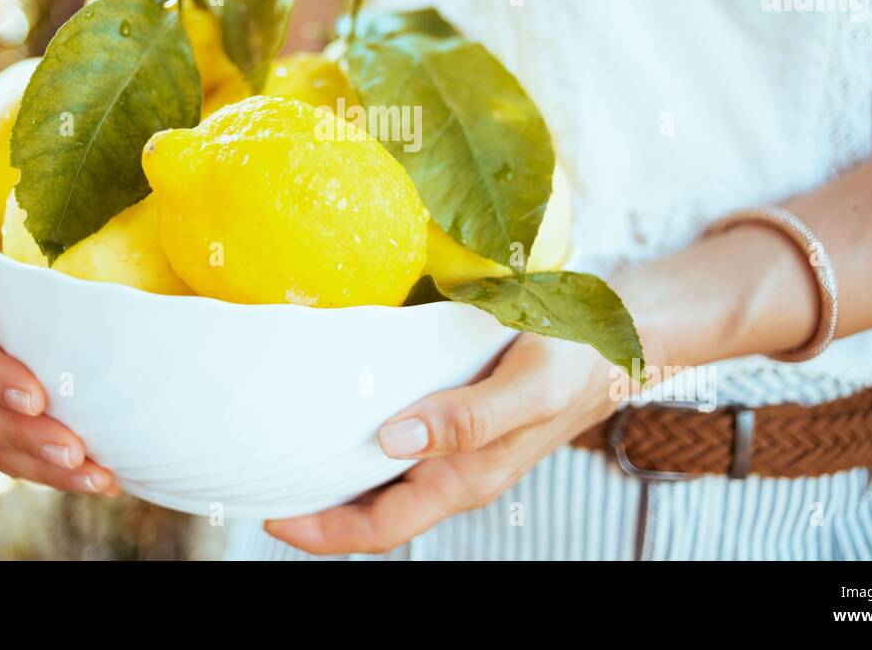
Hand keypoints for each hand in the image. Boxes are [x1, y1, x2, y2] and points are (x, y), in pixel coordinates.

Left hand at [265, 332, 622, 554]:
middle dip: (317, 514)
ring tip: (282, 459)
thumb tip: (391, 438)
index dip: (325, 532)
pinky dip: (361, 449)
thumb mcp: (528, 383)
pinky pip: (400, 455)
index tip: (271, 514)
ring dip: (335, 482)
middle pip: (373, 515)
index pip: (382, 527)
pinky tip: (338, 422)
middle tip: (258, 485)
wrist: (614, 340)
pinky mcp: (458, 427)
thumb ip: (467, 418)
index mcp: (467, 477)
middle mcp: (455, 474)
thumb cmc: (574, 358)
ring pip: (383, 486)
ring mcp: (456, 455)